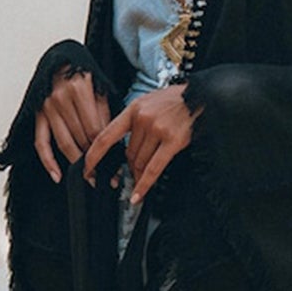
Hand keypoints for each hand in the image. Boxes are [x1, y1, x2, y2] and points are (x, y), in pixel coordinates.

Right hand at [34, 68, 111, 182]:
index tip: (113, 165)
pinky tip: (57, 175)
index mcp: (79, 89)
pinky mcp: (38, 115)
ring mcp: (47, 108)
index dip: (104, 149)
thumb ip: (104, 114)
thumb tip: (111, 144)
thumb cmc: (82, 74)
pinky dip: (48, 161)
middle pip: (80, 138)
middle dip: (93, 159)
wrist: (60, 60)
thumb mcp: (99, 88)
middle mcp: (61, 99)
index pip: (94, 128)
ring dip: (76, 163)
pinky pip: (41, 143)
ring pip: (64, 143)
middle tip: (103, 176)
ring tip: (88, 177)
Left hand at [84, 85, 197, 204]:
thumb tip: (128, 150)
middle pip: (128, 154)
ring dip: (141, 174)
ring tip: (144, 178)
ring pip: (141, 162)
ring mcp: (158, 129)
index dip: (94, 155)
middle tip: (135, 173)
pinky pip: (154, 169)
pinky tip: (138, 196)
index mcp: (134, 108)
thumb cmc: (178, 101)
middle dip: (131, 167)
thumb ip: (136, 123)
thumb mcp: (151, 103)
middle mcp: (143, 118)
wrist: (205, 95)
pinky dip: (144, 185)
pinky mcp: (173, 141)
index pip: (106, 136)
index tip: (87, 169)